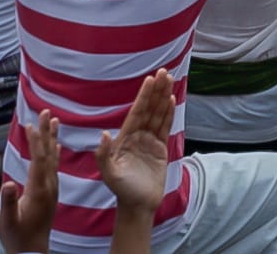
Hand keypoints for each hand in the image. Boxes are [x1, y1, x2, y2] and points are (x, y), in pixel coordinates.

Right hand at [0, 110, 59, 253]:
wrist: (32, 251)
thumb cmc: (17, 237)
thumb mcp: (8, 221)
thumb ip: (9, 202)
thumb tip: (8, 184)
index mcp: (39, 190)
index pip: (39, 159)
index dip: (36, 140)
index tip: (32, 122)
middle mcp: (49, 186)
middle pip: (49, 153)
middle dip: (47, 131)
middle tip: (47, 111)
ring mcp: (51, 188)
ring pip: (53, 157)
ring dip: (53, 138)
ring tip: (55, 120)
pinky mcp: (50, 192)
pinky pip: (54, 166)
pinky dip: (54, 153)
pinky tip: (57, 145)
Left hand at [95, 71, 174, 215]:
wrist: (138, 205)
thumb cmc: (122, 190)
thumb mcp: (110, 174)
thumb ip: (104, 155)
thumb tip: (104, 133)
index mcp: (124, 138)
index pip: (136, 112)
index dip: (144, 96)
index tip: (150, 79)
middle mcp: (137, 136)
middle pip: (149, 108)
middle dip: (156, 90)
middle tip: (164, 71)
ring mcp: (149, 141)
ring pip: (158, 114)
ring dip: (164, 97)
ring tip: (170, 79)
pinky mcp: (160, 148)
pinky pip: (165, 126)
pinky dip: (169, 113)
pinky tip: (172, 100)